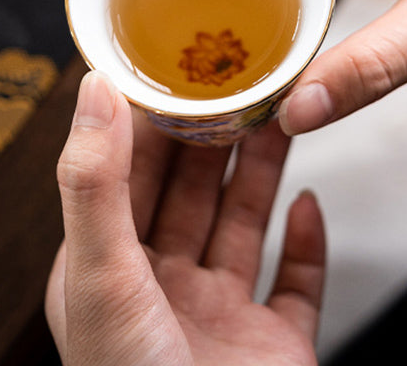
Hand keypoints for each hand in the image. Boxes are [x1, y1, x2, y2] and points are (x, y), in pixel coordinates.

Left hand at [45, 71, 325, 365]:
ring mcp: (220, 320)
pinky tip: (311, 204)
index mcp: (110, 272)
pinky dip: (307, 243)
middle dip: (217, 137)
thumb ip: (94, 182)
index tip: (179, 68)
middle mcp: (163, 291)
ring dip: (263, 173)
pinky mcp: (273, 347)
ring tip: (284, 117)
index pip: (130, 176)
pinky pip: (296, 283)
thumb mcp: (100, 277)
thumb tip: (94, 88)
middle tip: (242, 82)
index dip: (154, 121)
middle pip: (192, 193)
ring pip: (243, 226)